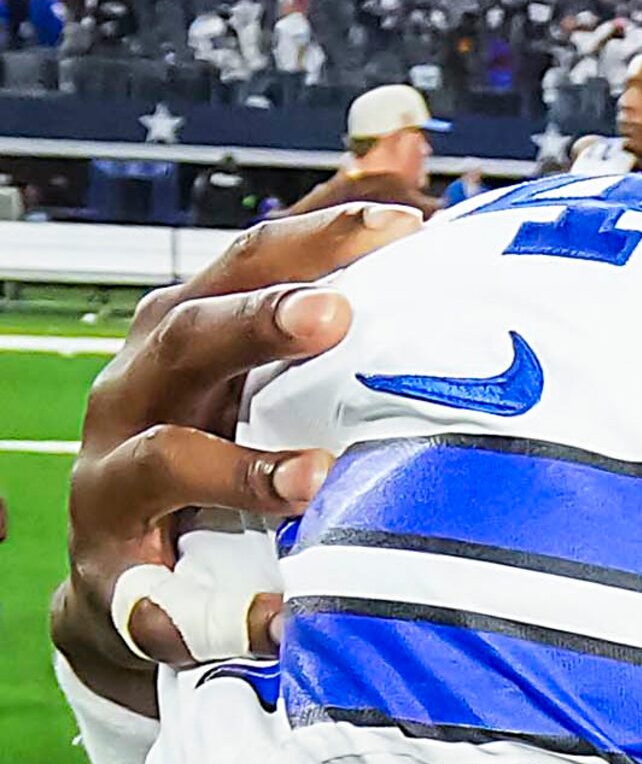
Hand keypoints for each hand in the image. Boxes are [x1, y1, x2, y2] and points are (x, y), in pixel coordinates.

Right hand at [58, 204, 419, 702]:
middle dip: (261, 321)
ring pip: (164, 459)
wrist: (133, 574)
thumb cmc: (219, 432)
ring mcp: (111, 484)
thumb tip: (403, 144)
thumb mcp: (265, 346)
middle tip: (340, 313)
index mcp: (184, 331)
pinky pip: (156, 599)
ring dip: (241, 469)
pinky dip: (216, 614)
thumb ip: (330, 250)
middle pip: (190, 336)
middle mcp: (137, 394)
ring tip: (319, 478)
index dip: (321, 235)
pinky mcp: (110, 577)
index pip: (246, 261)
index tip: (409, 223)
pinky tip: (284, 618)